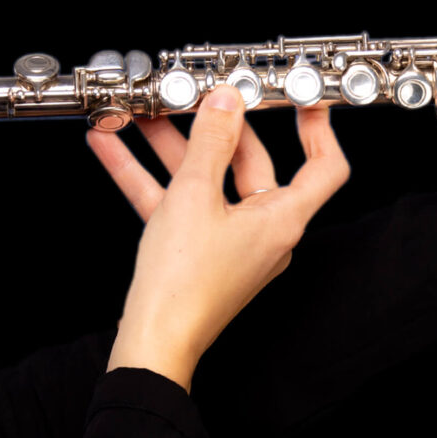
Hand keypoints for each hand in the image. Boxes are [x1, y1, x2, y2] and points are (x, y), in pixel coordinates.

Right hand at [87, 90, 350, 385]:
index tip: (303, 97)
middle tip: (195, 94)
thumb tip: (227, 103)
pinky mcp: (196, 252)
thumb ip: (210, 142)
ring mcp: (229, 242)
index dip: (318, 128)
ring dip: (170, 146)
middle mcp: (263, 232)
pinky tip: (112, 150)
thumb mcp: (194, 197)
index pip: (324, 167)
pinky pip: (177, 203)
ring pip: (205, 181)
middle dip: (214, 127)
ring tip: (142, 113)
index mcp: (282, 220)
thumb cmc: (183, 285)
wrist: (152, 342)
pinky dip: (148, 177)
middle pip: (250, 164)